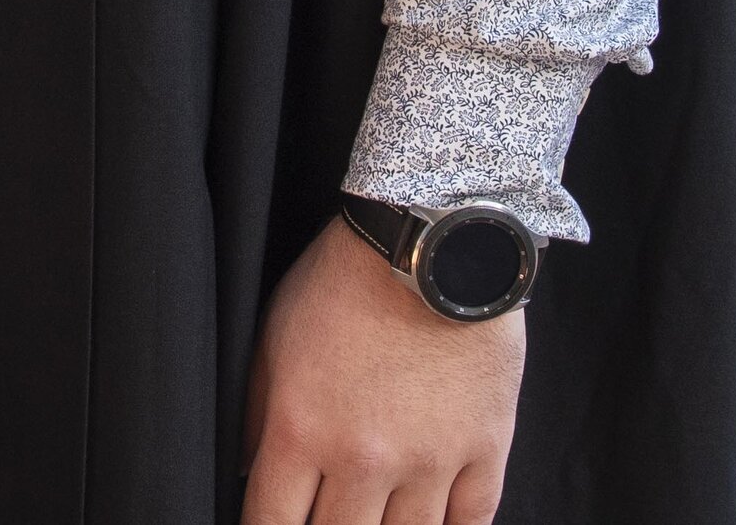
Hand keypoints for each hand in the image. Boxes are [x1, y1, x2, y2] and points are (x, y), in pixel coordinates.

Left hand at [242, 221, 523, 524]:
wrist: (433, 239)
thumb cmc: (345, 281)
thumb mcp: (274, 338)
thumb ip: (259, 415)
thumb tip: (250, 475)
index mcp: (301, 430)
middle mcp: (365, 458)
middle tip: (330, 517)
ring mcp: (431, 459)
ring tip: (377, 517)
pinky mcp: (486, 448)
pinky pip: (471, 523)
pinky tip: (432, 524)